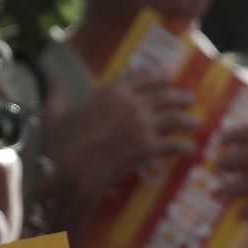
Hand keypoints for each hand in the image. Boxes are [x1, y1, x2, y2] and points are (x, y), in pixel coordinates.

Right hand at [45, 67, 200, 190]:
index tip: (165, 78)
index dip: (156, 77)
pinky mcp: (149, 147)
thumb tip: (50, 77)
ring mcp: (143, 124)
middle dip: (178, 95)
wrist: (73, 170)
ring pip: (174, 116)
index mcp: (111, 91)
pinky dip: (185, 148)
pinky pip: (174, 145)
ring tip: (196, 121)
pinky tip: (191, 150)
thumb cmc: (61, 144)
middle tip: (188, 98)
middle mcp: (132, 103)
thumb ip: (57, 93)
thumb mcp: (55, 113)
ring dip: (188, 119)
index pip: (141, 78)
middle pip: (163, 94)